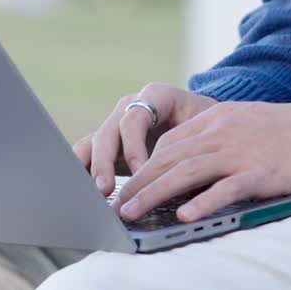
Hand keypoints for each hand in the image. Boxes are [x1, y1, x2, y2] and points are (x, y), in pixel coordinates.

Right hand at [73, 84, 217, 195]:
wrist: (208, 124)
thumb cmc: (210, 126)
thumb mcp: (206, 130)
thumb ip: (193, 147)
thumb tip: (185, 179)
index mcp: (156, 96)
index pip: (135, 118)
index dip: (134, 146)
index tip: (141, 171)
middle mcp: (131, 107)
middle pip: (109, 131)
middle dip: (105, 162)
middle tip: (106, 189)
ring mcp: (117, 124)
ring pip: (93, 142)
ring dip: (89, 168)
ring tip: (92, 193)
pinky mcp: (109, 145)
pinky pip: (87, 154)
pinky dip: (82, 171)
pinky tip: (80, 192)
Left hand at [111, 100, 290, 222]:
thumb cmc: (283, 131)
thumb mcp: (241, 122)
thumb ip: (213, 138)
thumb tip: (183, 165)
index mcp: (215, 119)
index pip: (169, 144)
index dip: (143, 167)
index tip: (125, 187)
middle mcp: (220, 133)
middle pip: (169, 158)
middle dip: (139, 183)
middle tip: (115, 206)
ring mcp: (238, 152)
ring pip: (186, 173)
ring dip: (155, 195)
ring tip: (132, 214)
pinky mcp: (258, 172)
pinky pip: (225, 188)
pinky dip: (203, 203)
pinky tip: (185, 217)